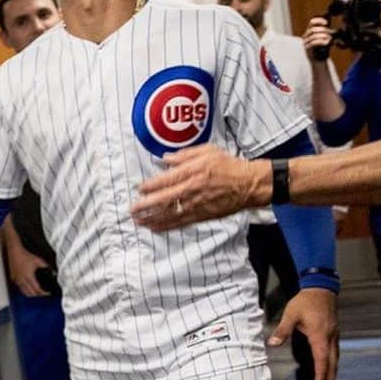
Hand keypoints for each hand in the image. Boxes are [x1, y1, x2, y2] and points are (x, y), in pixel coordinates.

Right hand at [7, 245, 51, 296]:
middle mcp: (22, 280)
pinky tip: (27, 289)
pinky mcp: (14, 279)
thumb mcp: (38, 260)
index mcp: (29, 277)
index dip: (43, 293)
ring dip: (31, 294)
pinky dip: (24, 290)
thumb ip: (45, 265)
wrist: (15, 252)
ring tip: (36, 294)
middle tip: (42, 294)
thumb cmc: (24, 256)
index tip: (47, 293)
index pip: (37, 289)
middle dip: (38, 295)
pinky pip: (20, 288)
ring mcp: (17, 280)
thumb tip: (51, 270)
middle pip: (31, 293)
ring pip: (24, 292)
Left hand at [130, 147, 269, 229]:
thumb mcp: (208, 151)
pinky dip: (165, 226)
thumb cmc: (228, 165)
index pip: (165, 180)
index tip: (139, 188)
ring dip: (151, 218)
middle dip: (144, 205)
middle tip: (131, 209)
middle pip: (163, 200)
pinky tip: (154, 228)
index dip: (149, 186)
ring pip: (169, 214)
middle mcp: (192, 189)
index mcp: (193, 172)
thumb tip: (165, 158)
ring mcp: (196, 205)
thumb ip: (185, 154)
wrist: (249, 184)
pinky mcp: (202, 215)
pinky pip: (180, 223)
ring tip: (138, 221)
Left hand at [269, 288, 339, 379]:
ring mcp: (334, 337)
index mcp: (320, 336)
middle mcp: (330, 338)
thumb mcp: (291, 314)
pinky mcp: (333, 335)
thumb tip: (272, 343)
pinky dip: (332, 366)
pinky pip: (334, 354)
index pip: (322, 360)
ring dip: (332, 375)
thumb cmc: (306, 301)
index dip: (321, 375)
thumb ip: (282, 330)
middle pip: (332, 364)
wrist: (321, 288)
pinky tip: (328, 371)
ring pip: (335, 360)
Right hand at [302, 16, 333, 61]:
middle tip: (331, 33)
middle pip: (313, 29)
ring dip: (324, 36)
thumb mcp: (326, 37)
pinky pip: (313, 43)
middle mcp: (306, 36)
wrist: (320, 60)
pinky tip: (326, 43)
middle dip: (323, 30)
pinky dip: (321, 42)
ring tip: (330, 39)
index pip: (312, 22)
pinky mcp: (307, 48)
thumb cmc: (323, 48)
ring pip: (314, 36)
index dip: (319, 20)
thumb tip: (333, 29)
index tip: (326, 23)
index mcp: (310, 31)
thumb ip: (328, 32)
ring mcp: (305, 42)